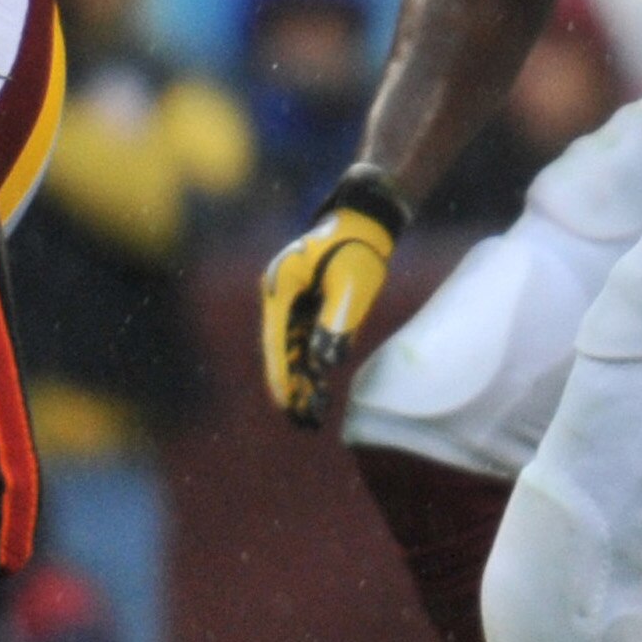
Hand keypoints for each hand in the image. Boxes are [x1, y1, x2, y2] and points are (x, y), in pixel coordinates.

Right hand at [257, 195, 397, 424]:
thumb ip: (338, 320)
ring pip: (292, 349)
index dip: (282, 373)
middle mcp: (279, 297)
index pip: (276, 339)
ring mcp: (291, 302)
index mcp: (281, 286)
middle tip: (302, 421)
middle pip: (280, 349)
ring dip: (302, 380)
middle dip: (291, 385)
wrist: (365, 221)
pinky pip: (304, 341)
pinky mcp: (306, 307)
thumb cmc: (359, 246)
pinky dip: (311, 364)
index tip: (288, 402)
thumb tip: (325, 363)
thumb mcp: (352, 283)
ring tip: (312, 416)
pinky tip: (319, 390)